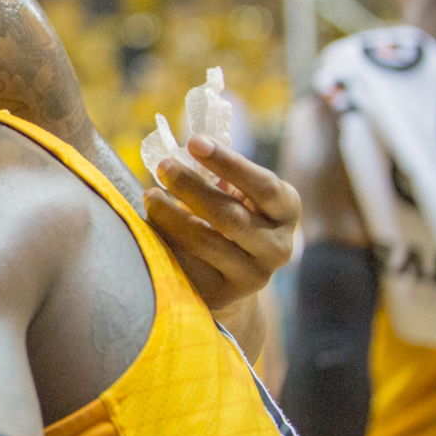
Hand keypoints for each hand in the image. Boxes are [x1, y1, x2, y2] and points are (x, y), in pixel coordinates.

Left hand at [144, 135, 298, 311]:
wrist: (231, 275)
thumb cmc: (229, 216)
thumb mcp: (235, 192)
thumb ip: (217, 174)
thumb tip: (182, 149)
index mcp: (286, 210)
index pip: (263, 186)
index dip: (228, 162)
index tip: (194, 142)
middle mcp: (279, 246)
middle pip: (230, 216)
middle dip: (190, 187)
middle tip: (163, 166)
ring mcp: (255, 275)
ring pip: (206, 242)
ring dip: (171, 215)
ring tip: (150, 196)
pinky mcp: (224, 294)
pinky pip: (188, 264)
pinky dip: (165, 240)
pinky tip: (149, 226)